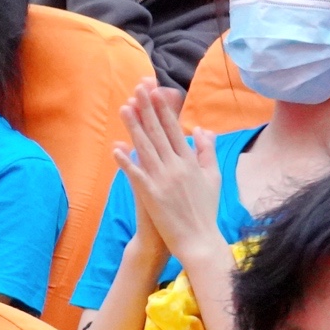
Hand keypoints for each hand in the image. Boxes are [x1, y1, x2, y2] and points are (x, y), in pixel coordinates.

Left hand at [115, 84, 222, 264]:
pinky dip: (126, 161)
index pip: (175, 130)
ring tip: (124, 108)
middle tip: (138, 89)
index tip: (156, 92)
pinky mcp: (151, 195)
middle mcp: (177, 167)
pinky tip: (116, 147)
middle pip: (158, 133)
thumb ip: (207, 152)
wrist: (199, 240)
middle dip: (148, 109)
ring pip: (145, 148)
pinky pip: (136, 175)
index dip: (164, 110)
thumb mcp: (213, 177)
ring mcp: (163, 180)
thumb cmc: (206, 210)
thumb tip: (201, 130)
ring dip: (133, 127)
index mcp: (190, 162)